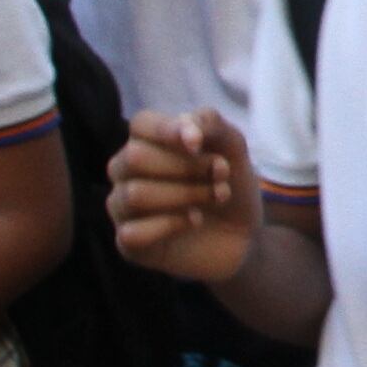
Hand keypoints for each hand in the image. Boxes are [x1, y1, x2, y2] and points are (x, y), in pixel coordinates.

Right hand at [110, 107, 260, 285]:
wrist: (244, 234)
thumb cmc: (229, 183)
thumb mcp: (232, 147)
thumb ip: (211, 124)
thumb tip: (186, 125)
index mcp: (145, 141)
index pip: (141, 125)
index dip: (167, 130)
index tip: (198, 143)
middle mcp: (125, 171)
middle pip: (135, 158)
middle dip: (185, 167)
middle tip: (221, 174)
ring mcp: (122, 207)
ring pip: (134, 195)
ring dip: (185, 195)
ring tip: (217, 196)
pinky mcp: (127, 242)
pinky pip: (132, 233)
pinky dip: (171, 225)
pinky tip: (195, 221)